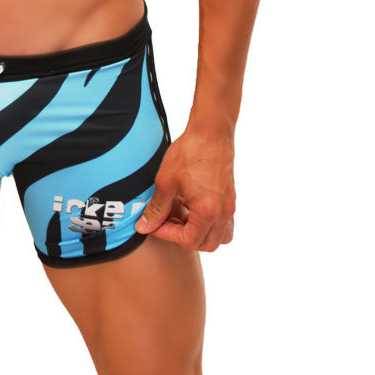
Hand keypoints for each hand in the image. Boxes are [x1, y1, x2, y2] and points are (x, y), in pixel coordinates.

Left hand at [134, 123, 235, 251]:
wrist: (211, 130)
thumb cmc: (190, 152)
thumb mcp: (166, 181)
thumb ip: (156, 208)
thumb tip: (144, 227)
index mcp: (208, 212)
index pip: (188, 240)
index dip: (166, 234)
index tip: (153, 223)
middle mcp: (223, 212)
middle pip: (207, 244)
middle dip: (184, 238)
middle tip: (166, 222)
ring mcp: (229, 205)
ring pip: (220, 236)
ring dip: (200, 233)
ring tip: (181, 216)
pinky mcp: (230, 196)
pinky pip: (224, 222)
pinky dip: (208, 222)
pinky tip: (191, 204)